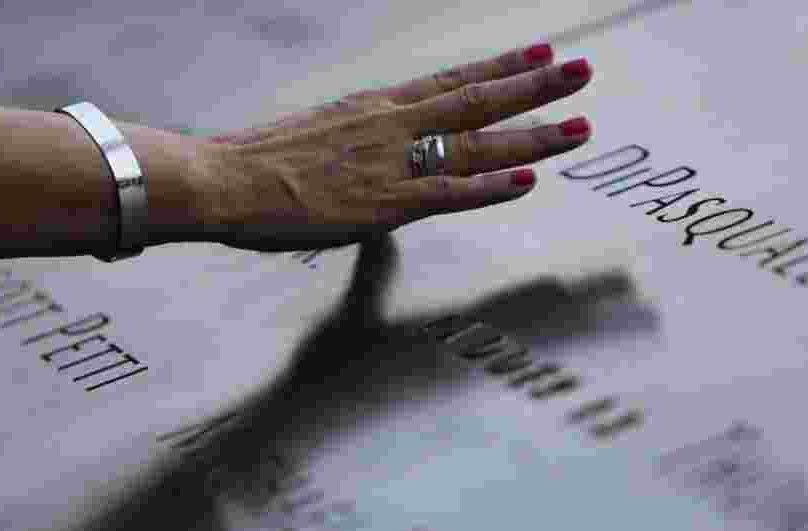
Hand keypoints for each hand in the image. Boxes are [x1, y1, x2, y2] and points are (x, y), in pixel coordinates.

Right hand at [196, 43, 592, 251]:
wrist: (226, 180)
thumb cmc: (264, 162)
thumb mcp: (323, 134)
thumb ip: (364, 141)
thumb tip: (384, 151)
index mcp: (379, 107)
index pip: (453, 80)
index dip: (501, 66)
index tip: (540, 51)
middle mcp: (395, 125)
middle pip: (478, 100)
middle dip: (534, 86)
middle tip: (581, 71)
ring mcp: (394, 162)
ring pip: (477, 142)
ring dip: (531, 133)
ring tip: (577, 124)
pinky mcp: (386, 203)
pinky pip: (450, 192)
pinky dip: (492, 185)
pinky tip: (528, 179)